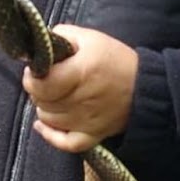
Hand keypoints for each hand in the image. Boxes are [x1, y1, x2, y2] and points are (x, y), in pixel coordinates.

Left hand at [22, 25, 138, 152]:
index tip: (35, 71)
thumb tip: (39, 47)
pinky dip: (51, 135)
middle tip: (47, 81)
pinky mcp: (93, 135)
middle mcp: (82, 100)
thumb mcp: (89, 38)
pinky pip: (64, 143)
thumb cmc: (116, 60)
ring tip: (52, 96)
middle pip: (42, 102)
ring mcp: (87, 121)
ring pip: (48, 119)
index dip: (32, 77)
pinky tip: (43, 125)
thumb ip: (61, 37)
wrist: (147, 86)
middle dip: (39, 90)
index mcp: (80, 73)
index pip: (41, 84)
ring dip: (45, 107)